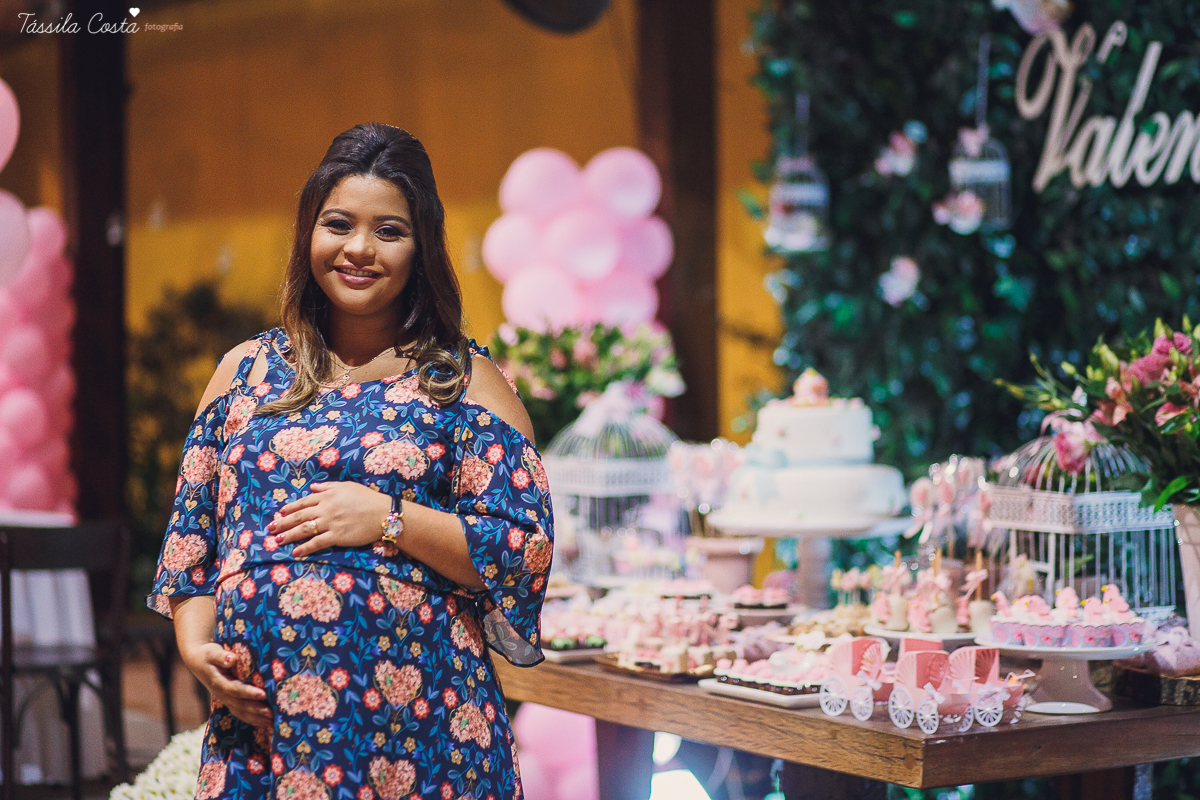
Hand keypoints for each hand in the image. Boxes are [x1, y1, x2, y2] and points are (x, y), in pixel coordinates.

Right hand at [181, 641, 270, 727]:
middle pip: (239, 705)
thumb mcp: (212, 652)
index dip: (248, 693)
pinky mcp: (229, 701)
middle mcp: (221, 694)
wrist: (197, 661)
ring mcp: (225, 699)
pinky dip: (252, 719)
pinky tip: (265, 723)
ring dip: (256, 718)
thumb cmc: (207, 654)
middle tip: (272, 713)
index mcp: (217, 682)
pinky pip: (241, 713)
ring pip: (240, 712)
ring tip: (272, 722)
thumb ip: (221, 656)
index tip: (263, 694)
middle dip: (256, 710)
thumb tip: (232, 659)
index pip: (234, 689)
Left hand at [268, 481, 391, 556]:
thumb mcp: (347, 486)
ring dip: (289, 535)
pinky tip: (296, 552)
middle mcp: (325, 509)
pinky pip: (317, 543)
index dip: (290, 508)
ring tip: (277, 540)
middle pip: (299, 516)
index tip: (280, 513)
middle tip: (271, 528)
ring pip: (304, 530)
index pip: (303, 502)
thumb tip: (312, 487)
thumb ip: (327, 486)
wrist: (383, 513)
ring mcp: (330, 523)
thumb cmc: (367, 498)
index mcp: (327, 496)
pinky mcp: (337, 537)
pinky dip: (305, 548)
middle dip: (283, 522)